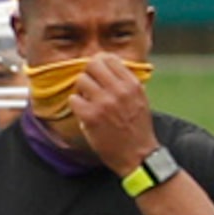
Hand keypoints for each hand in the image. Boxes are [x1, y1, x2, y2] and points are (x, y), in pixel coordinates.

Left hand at [69, 57, 157, 176]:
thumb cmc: (138, 129)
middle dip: (89, 74)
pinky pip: (73, 99)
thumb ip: (125, 82)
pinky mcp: (90, 116)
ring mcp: (104, 103)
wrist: (138, 156)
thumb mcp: (140, 99)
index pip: (108, 58)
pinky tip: (85, 113)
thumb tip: (106, 64)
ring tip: (87, 100)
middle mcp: (118, 90)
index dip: (99, 64)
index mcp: (132, 84)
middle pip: (92, 64)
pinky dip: (76, 105)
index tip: (98, 73)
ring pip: (81, 80)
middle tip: (90, 86)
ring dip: (81, 90)